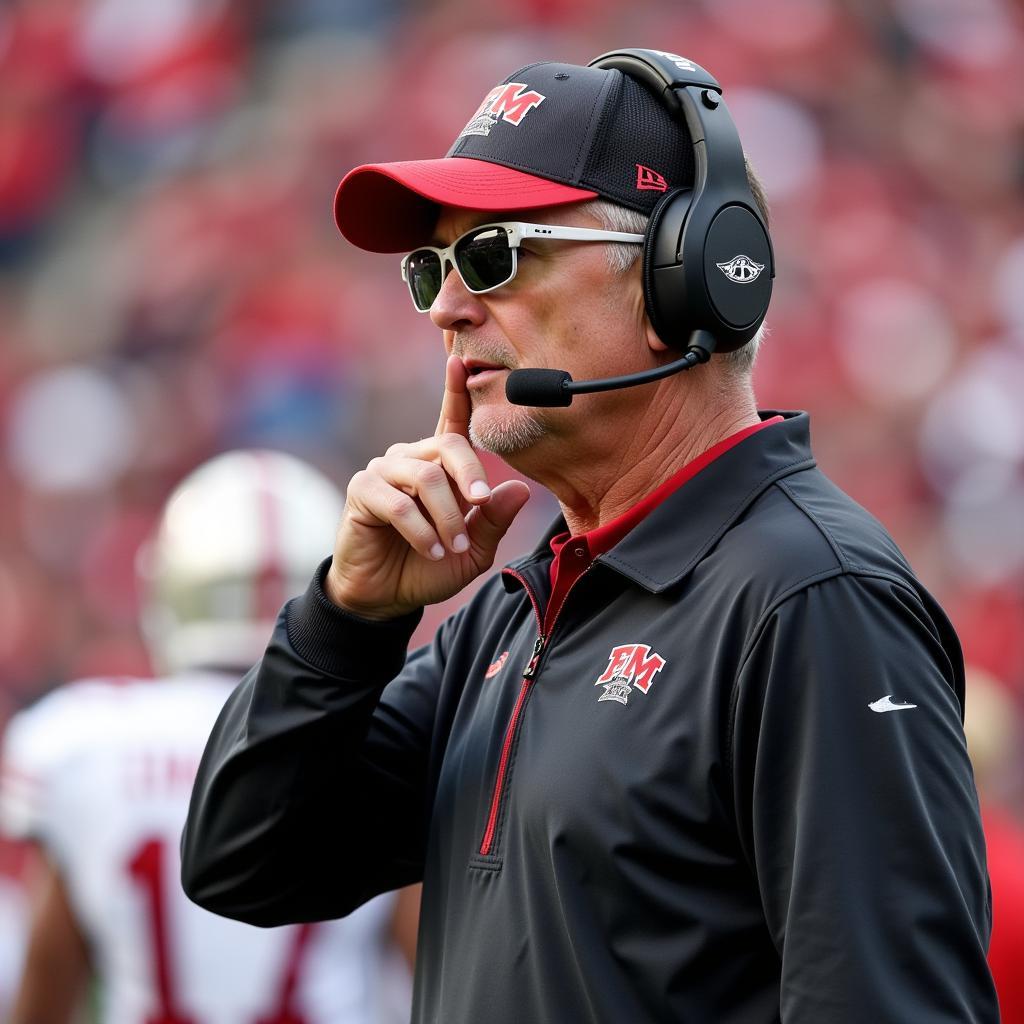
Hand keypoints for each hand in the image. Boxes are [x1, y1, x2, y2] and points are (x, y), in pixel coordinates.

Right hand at [325, 355, 530, 618]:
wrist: (386, 596)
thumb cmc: (429, 567)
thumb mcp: (472, 550)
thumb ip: (494, 521)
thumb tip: (519, 489)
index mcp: (438, 465)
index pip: (451, 420)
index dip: (457, 391)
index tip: (461, 361)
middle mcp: (410, 459)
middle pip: (447, 446)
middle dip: (471, 476)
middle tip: (481, 504)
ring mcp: (383, 471)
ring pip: (425, 477)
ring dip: (447, 516)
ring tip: (451, 547)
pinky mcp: (362, 491)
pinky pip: (398, 502)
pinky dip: (420, 529)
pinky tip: (429, 549)